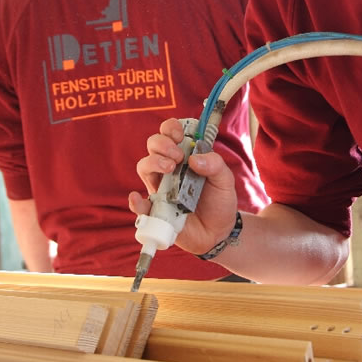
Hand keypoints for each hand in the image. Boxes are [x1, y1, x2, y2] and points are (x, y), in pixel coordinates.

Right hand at [129, 118, 240, 254]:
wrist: (219, 232)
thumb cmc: (219, 202)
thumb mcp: (225, 180)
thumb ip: (216, 165)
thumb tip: (195, 159)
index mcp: (185, 156)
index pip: (169, 133)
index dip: (170, 128)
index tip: (180, 135)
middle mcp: (169, 168)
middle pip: (153, 145)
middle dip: (162, 144)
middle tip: (178, 156)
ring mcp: (161, 188)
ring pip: (144, 167)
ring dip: (153, 163)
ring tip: (170, 169)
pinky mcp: (156, 210)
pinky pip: (140, 205)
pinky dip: (136, 201)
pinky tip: (140, 198)